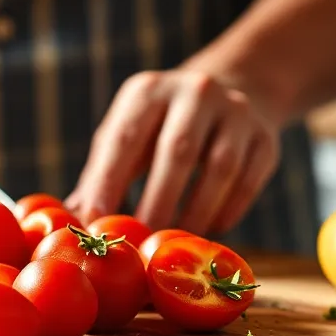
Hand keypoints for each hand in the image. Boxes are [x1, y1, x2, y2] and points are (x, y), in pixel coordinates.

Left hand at [65, 70, 279, 236]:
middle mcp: (195, 92)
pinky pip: (249, 180)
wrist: (232, 89)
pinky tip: (211, 231)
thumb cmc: (161, 126)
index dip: (109, 181)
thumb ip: (101, 174)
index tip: (95, 222)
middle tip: (142, 245)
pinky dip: (228, 210)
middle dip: (158, 202)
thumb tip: (68, 220)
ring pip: (220, 167)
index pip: (125, 137)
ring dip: (196, 212)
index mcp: (148, 91)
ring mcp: (237, 111)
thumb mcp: (128, 133)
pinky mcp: (266, 136)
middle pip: (178, 151)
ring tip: (177, 245)